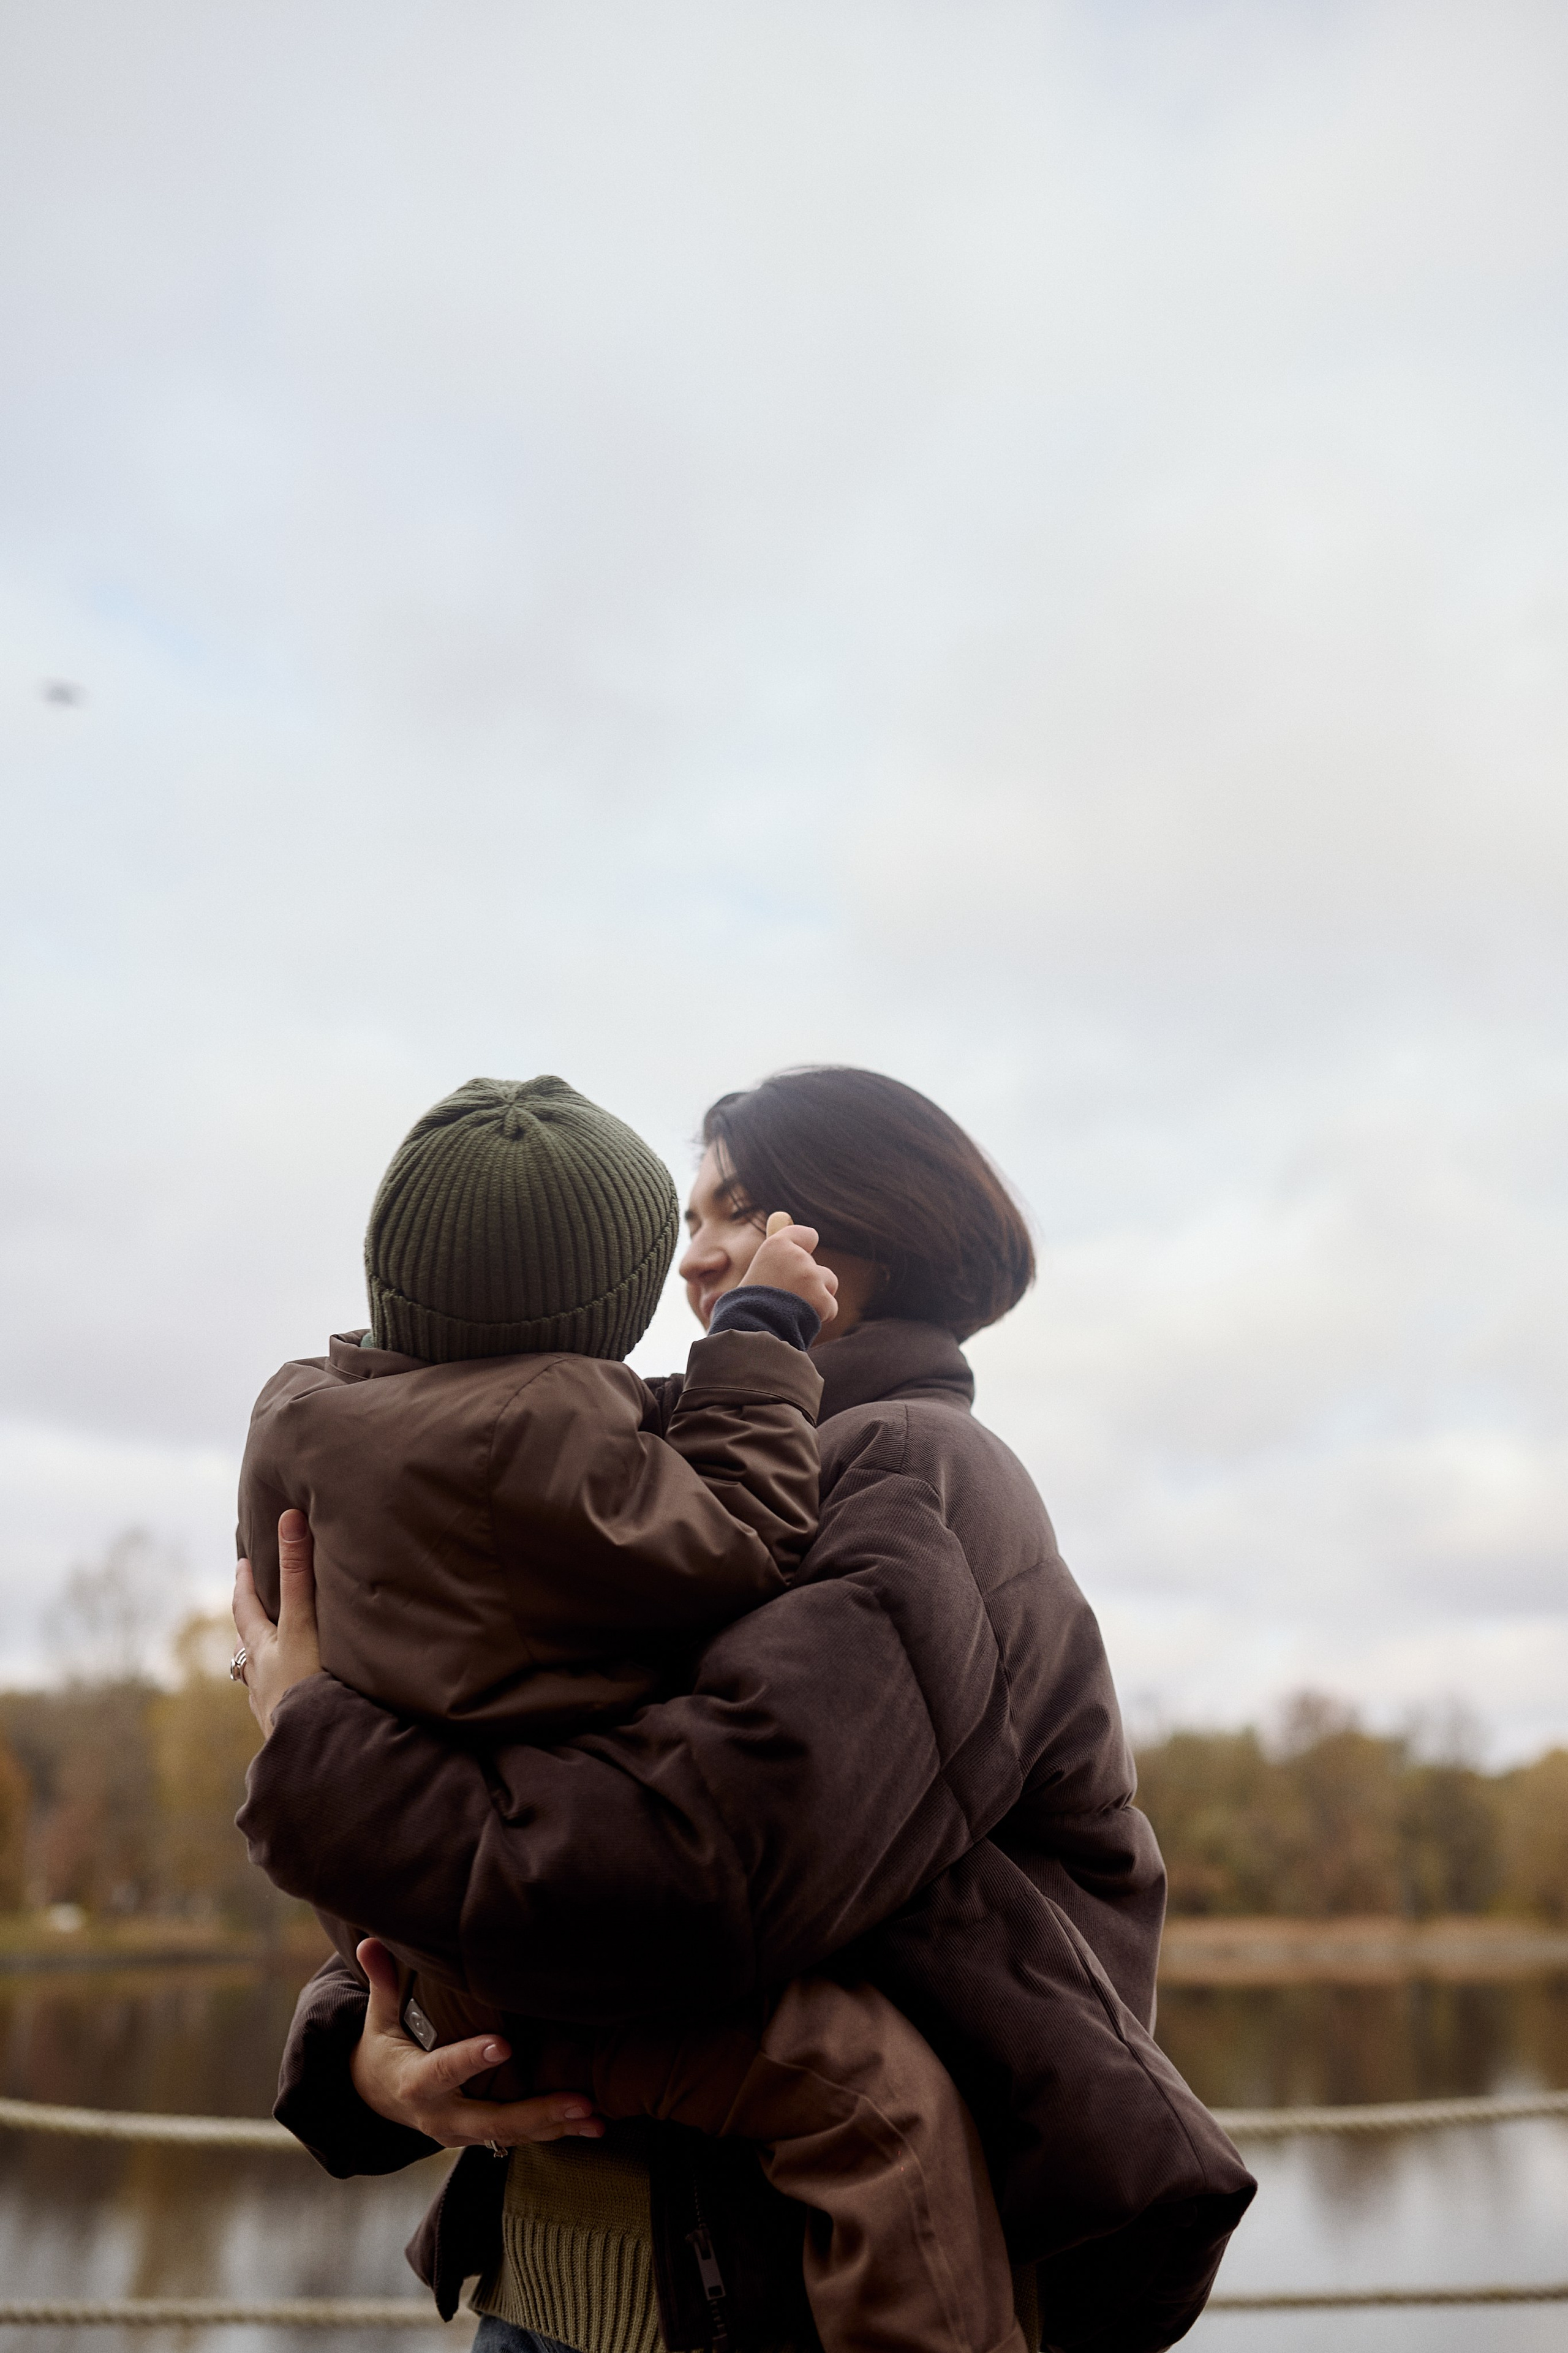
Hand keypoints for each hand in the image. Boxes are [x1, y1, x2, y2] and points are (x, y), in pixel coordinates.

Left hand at [232, 1509, 323, 1737]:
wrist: (314, 1757)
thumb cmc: (307, 1688)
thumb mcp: (303, 1625)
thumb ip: (299, 1574)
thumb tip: (289, 1517)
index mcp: (262, 1651)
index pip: (245, 1609)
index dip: (243, 1584)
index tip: (242, 1563)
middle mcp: (260, 1680)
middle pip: (248, 1646)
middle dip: (251, 1624)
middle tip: (254, 1605)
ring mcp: (272, 1710)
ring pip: (261, 1680)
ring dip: (266, 1665)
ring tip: (276, 1658)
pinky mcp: (287, 1734)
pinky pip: (281, 1708)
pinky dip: (286, 1698)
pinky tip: (299, 1705)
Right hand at [349, 1938, 603, 2148]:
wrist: (377, 2098)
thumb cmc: (385, 2045)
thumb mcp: (379, 2016)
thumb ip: (383, 1980)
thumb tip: (370, 1940)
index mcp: (413, 2083)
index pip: (442, 2071)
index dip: (470, 2060)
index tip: (503, 2045)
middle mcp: (440, 2116)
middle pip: (491, 2120)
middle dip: (536, 2112)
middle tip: (580, 2101)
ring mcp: (462, 2133)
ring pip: (512, 2134)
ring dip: (556, 2125)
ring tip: (595, 2117)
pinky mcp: (480, 2136)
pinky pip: (519, 2137)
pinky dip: (555, 2131)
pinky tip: (592, 2125)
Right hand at [741, 1211, 838, 1325]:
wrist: (749, 1331)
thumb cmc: (748, 1304)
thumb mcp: (758, 1271)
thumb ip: (777, 1254)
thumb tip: (783, 1216)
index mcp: (776, 1245)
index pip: (807, 1236)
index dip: (806, 1249)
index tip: (801, 1261)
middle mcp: (796, 1256)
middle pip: (818, 1268)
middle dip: (810, 1284)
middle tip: (787, 1298)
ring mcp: (810, 1277)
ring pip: (829, 1283)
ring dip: (818, 1297)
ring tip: (794, 1310)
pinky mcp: (822, 1299)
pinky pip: (830, 1307)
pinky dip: (820, 1316)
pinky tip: (799, 1321)